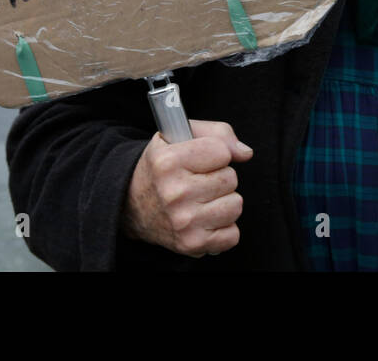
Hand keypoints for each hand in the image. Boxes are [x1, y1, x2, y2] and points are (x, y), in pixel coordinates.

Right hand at [121, 120, 251, 256]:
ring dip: (223, 201)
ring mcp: (184, 221)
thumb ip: (216, 133)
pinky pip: (233, 234)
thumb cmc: (161, 168)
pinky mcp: (192, 243)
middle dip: (219, 177)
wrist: (131, 206)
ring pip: (236, 205)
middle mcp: (174, 193)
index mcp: (168, 162)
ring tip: (202, 199)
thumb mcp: (177, 137)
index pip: (222, 151)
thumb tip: (245, 153)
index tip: (201, 159)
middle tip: (197, 180)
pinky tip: (204, 219)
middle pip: (231, 178)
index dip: (216, 153)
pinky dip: (223, 227)